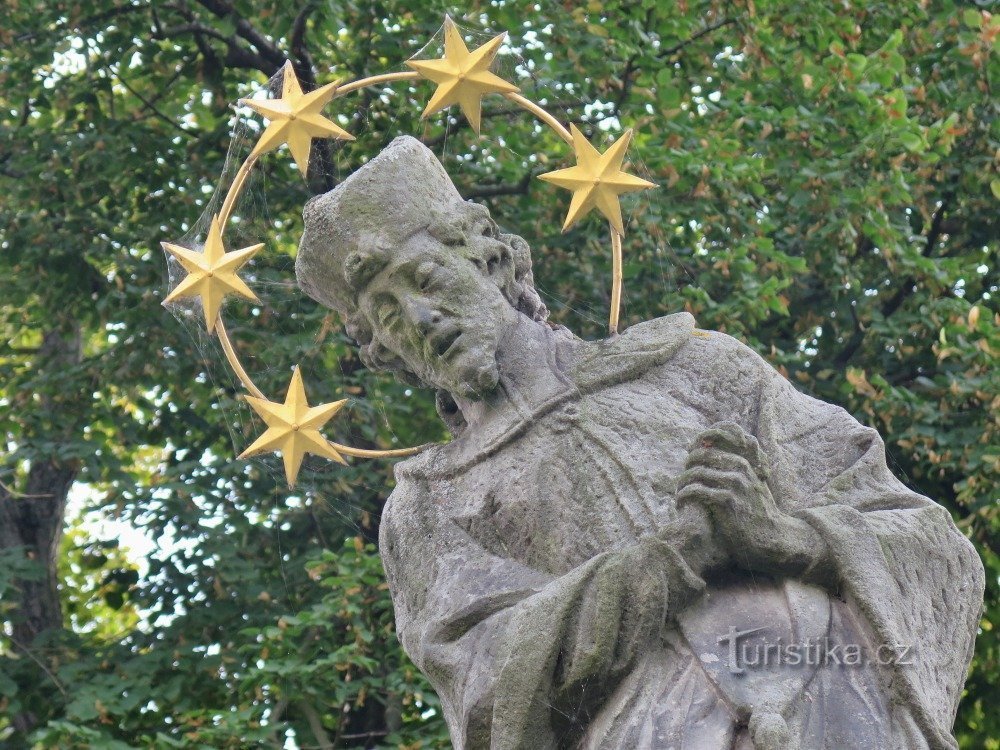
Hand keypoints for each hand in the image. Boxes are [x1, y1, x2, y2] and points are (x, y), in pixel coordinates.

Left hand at [676, 421, 823, 574]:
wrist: (773, 538)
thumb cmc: (757, 514)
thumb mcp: (750, 486)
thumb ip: (733, 474)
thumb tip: (709, 464)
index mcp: (742, 463)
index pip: (707, 450)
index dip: (692, 459)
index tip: (685, 473)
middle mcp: (738, 469)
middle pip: (698, 458)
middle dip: (685, 469)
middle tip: (679, 484)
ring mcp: (733, 484)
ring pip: (694, 474)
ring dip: (681, 485)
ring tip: (679, 497)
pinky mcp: (726, 501)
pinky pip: (695, 491)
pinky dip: (683, 496)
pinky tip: (681, 505)